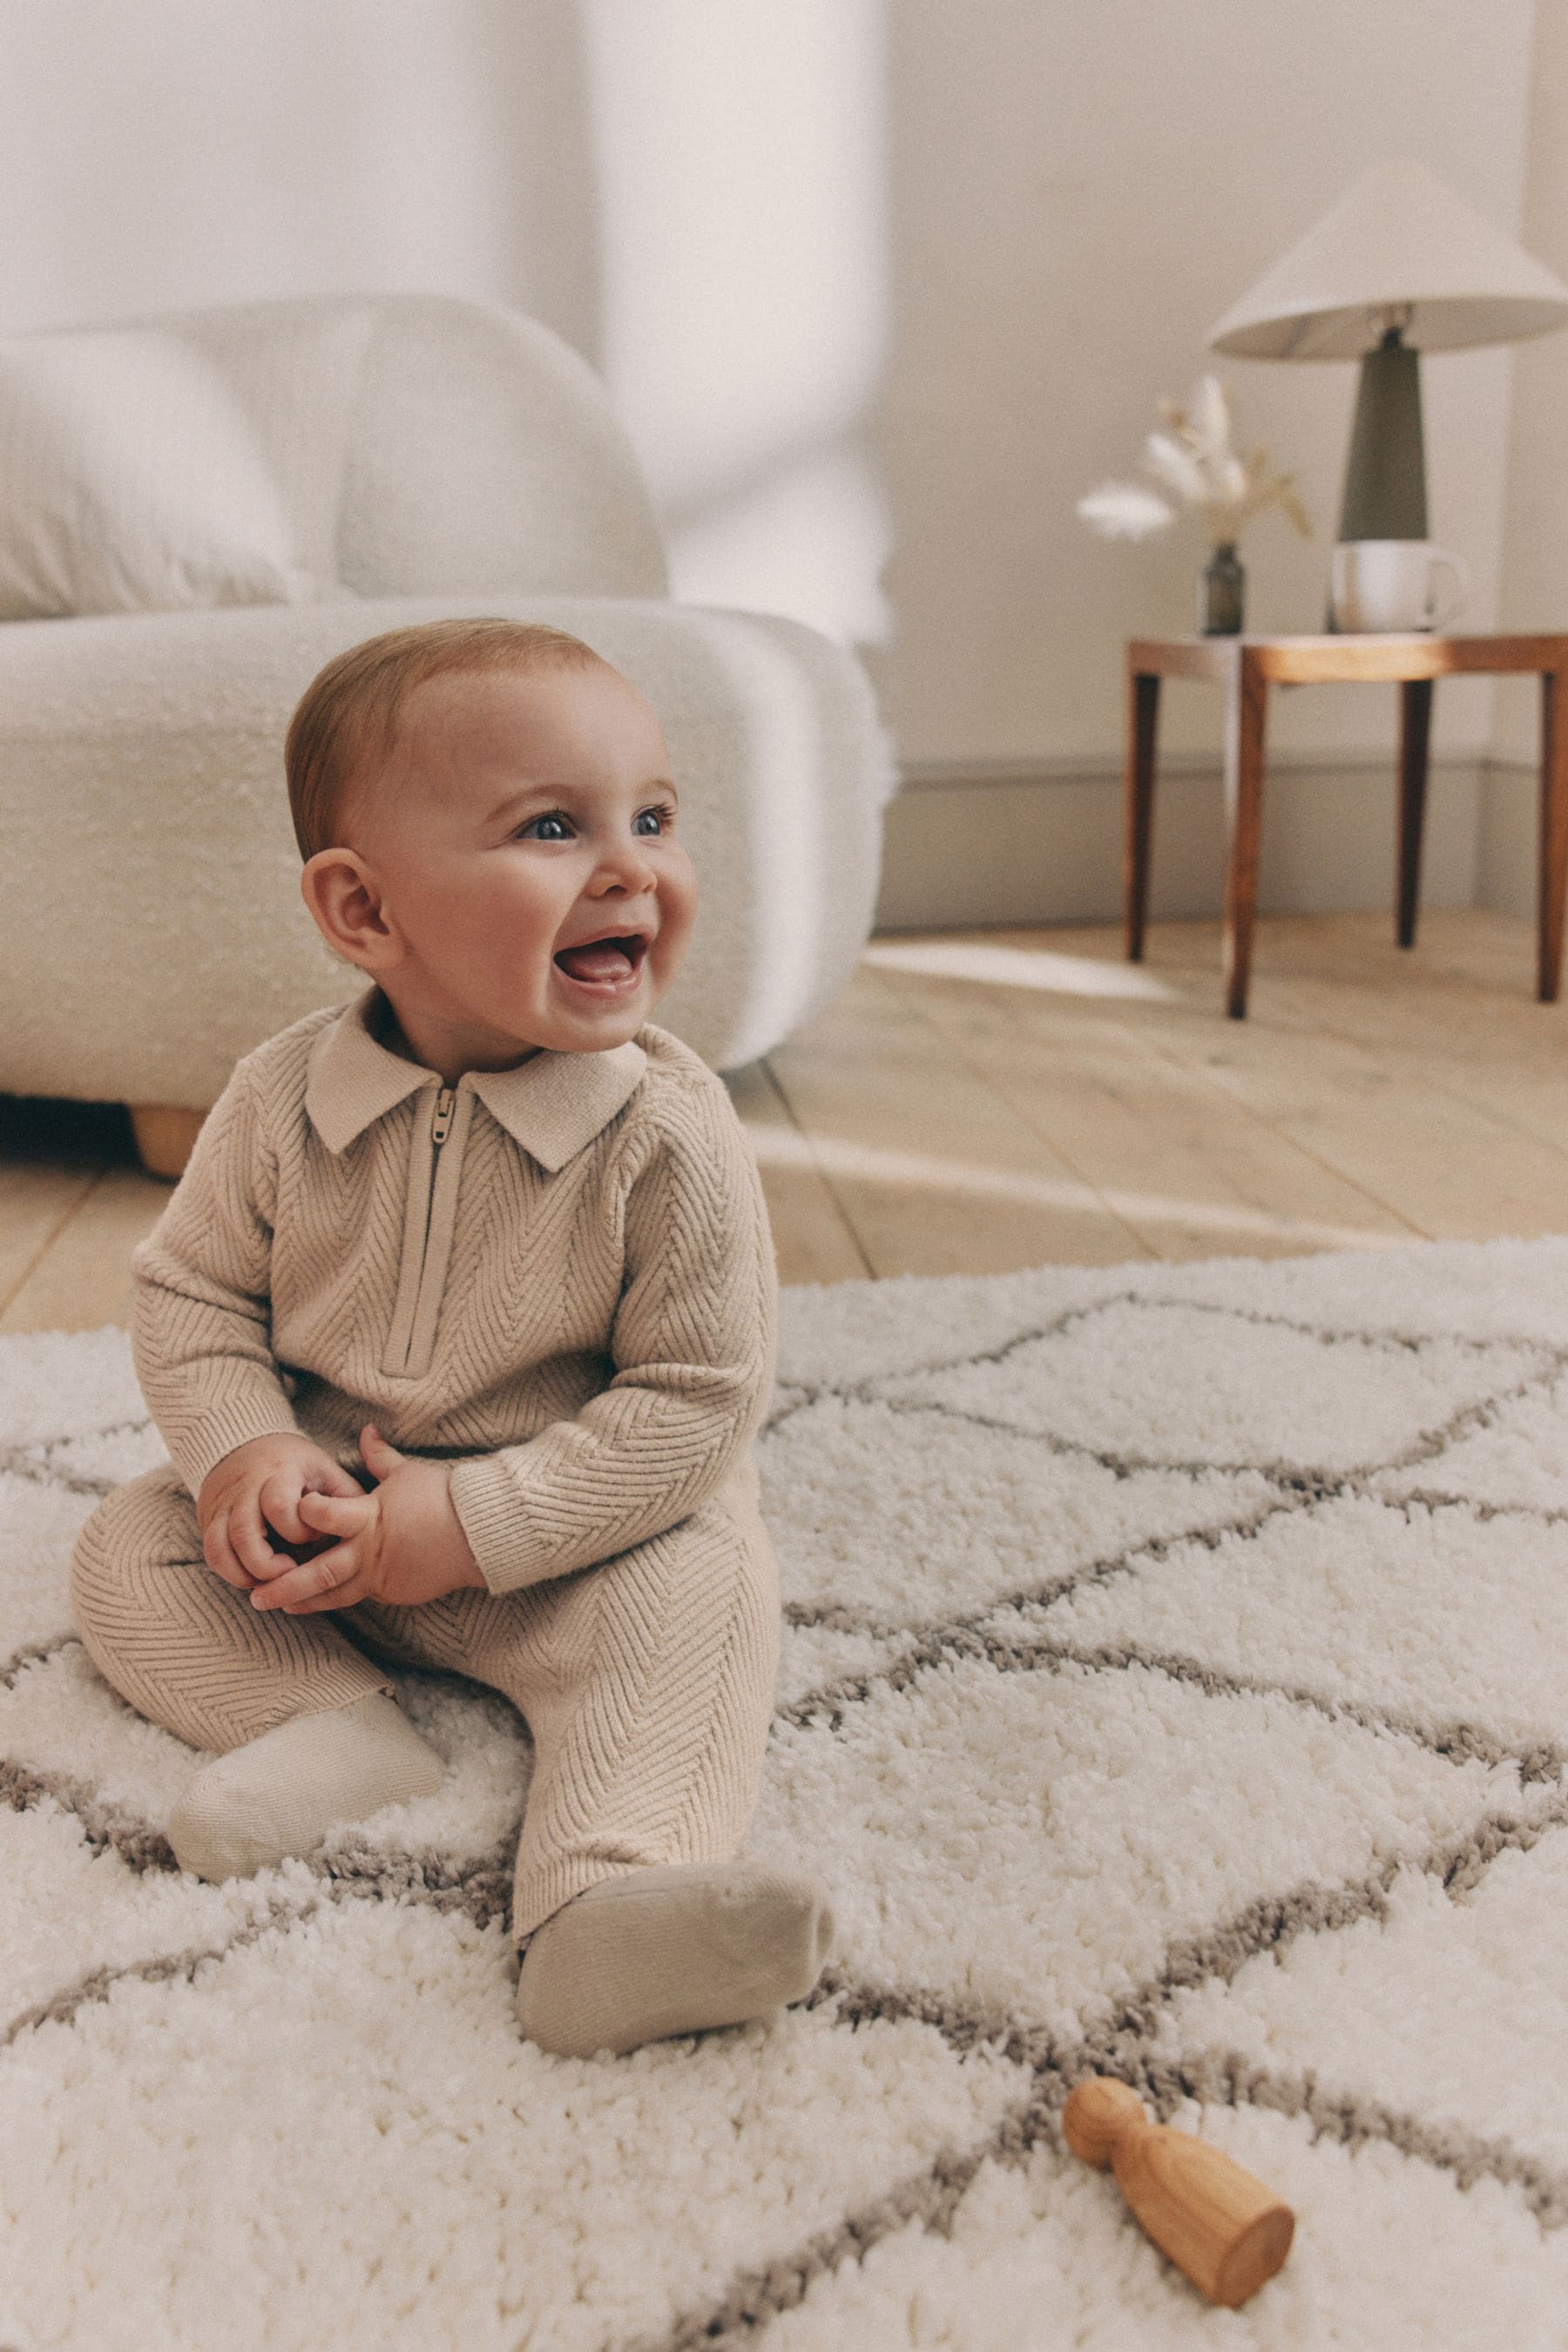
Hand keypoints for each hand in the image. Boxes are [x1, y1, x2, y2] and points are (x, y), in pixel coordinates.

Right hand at [197, 1433, 367, 1592]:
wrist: (244, 1443)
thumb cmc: (296, 1464)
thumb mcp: (324, 1469)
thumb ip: (346, 1496)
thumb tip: (375, 1525)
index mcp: (279, 1472)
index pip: (279, 1507)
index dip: (299, 1531)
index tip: (315, 1537)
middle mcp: (245, 1488)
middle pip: (245, 1534)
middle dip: (269, 1565)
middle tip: (291, 1573)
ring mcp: (224, 1504)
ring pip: (221, 1548)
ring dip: (246, 1575)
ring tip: (271, 1583)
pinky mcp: (209, 1518)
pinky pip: (211, 1553)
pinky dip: (229, 1572)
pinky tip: (252, 1579)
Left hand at [246, 1423, 486, 1613]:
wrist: (479, 1535)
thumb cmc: (442, 1499)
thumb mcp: (407, 1474)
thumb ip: (379, 1458)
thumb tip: (366, 1431)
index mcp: (368, 1517)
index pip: (322, 1515)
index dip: (302, 1512)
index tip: (287, 1511)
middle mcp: (368, 1551)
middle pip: (317, 1573)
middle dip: (284, 1586)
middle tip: (256, 1597)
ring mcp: (381, 1577)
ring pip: (334, 1595)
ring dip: (304, 1602)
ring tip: (281, 1607)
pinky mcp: (394, 1592)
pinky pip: (362, 1596)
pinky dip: (340, 1598)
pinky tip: (323, 1601)